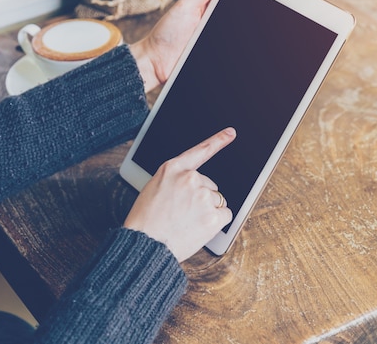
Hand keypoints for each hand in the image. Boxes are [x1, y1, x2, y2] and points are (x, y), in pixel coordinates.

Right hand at [123, 128, 235, 261]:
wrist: (145, 245)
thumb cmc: (145, 222)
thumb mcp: (154, 189)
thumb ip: (175, 182)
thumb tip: (195, 188)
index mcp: (173, 169)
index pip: (200, 150)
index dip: (218, 140)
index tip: (231, 133)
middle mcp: (190, 178)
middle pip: (210, 185)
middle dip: (202, 198)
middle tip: (184, 213)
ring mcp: (203, 196)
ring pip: (218, 201)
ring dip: (208, 211)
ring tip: (188, 223)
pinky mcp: (213, 216)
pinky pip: (226, 215)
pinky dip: (217, 223)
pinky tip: (200, 228)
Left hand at [131, 0, 266, 91]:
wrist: (156, 63)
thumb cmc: (165, 34)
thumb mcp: (185, 7)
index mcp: (208, 3)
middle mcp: (216, 17)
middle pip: (242, 3)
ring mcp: (219, 35)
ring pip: (242, 26)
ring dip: (253, 21)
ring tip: (264, 10)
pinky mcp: (220, 52)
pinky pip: (237, 47)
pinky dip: (245, 46)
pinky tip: (254, 41)